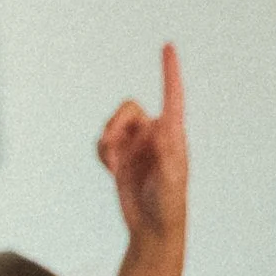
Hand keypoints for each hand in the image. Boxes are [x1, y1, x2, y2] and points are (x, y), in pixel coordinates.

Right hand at [96, 43, 188, 249]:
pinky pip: (103, 142)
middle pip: (128, 108)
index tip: (168, 47)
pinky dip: (102, 153)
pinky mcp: (122, 156)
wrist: (153, 229)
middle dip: (115, 122)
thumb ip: (169, 156)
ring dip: (106, 141)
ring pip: (112, 124)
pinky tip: (110, 170)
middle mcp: (155, 134)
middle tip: (109, 143)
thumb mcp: (171, 183)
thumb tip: (167, 126)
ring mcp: (137, 144)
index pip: (172, 97)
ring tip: (111, 165)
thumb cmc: (169, 207)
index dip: (170, 71)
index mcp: (173, 135)